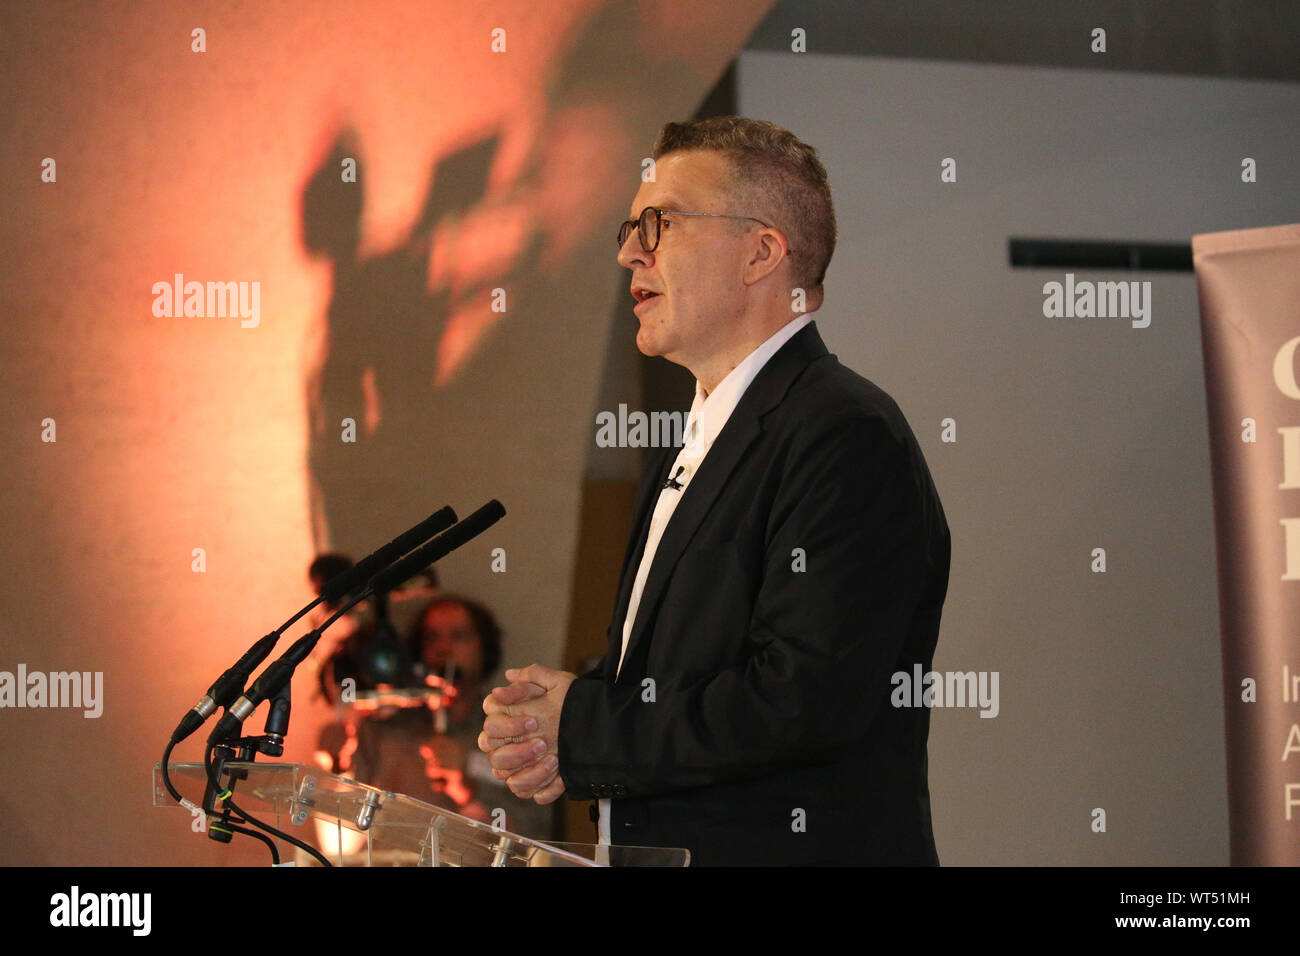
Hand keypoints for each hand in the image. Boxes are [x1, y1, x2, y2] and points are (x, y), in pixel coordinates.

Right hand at [478, 664, 575, 802]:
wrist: (598, 725)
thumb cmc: (572, 702)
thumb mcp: (559, 684)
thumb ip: (534, 676)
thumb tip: (509, 675)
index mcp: (506, 720)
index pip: (491, 724)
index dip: (507, 725)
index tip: (533, 721)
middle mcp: (505, 745)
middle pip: (493, 755)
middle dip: (517, 751)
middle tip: (542, 743)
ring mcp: (515, 766)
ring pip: (505, 776)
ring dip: (528, 770)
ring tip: (553, 760)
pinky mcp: (529, 784)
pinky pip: (526, 792)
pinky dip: (542, 786)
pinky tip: (560, 777)